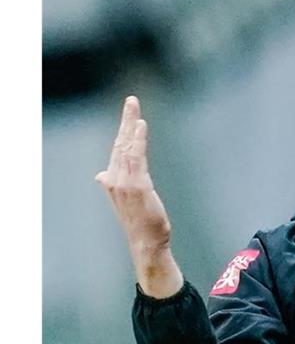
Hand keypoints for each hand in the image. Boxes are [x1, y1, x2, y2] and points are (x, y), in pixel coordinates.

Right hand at [95, 96, 182, 297]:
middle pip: (120, 143)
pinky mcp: (137, 186)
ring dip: (131, 125)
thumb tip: (101, 174)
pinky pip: (136, 157)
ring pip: (126, 147)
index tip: (130, 113)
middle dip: (126, 120)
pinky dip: (137, 140)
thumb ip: (115, 184)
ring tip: (134, 107)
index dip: (123, 130)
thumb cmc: (140, 222)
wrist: (145, 243)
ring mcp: (125, 182)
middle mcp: (115, 179)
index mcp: (113, 180)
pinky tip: (140, 126)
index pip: (117, 149)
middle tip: (131, 100)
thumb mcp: (127, 200)